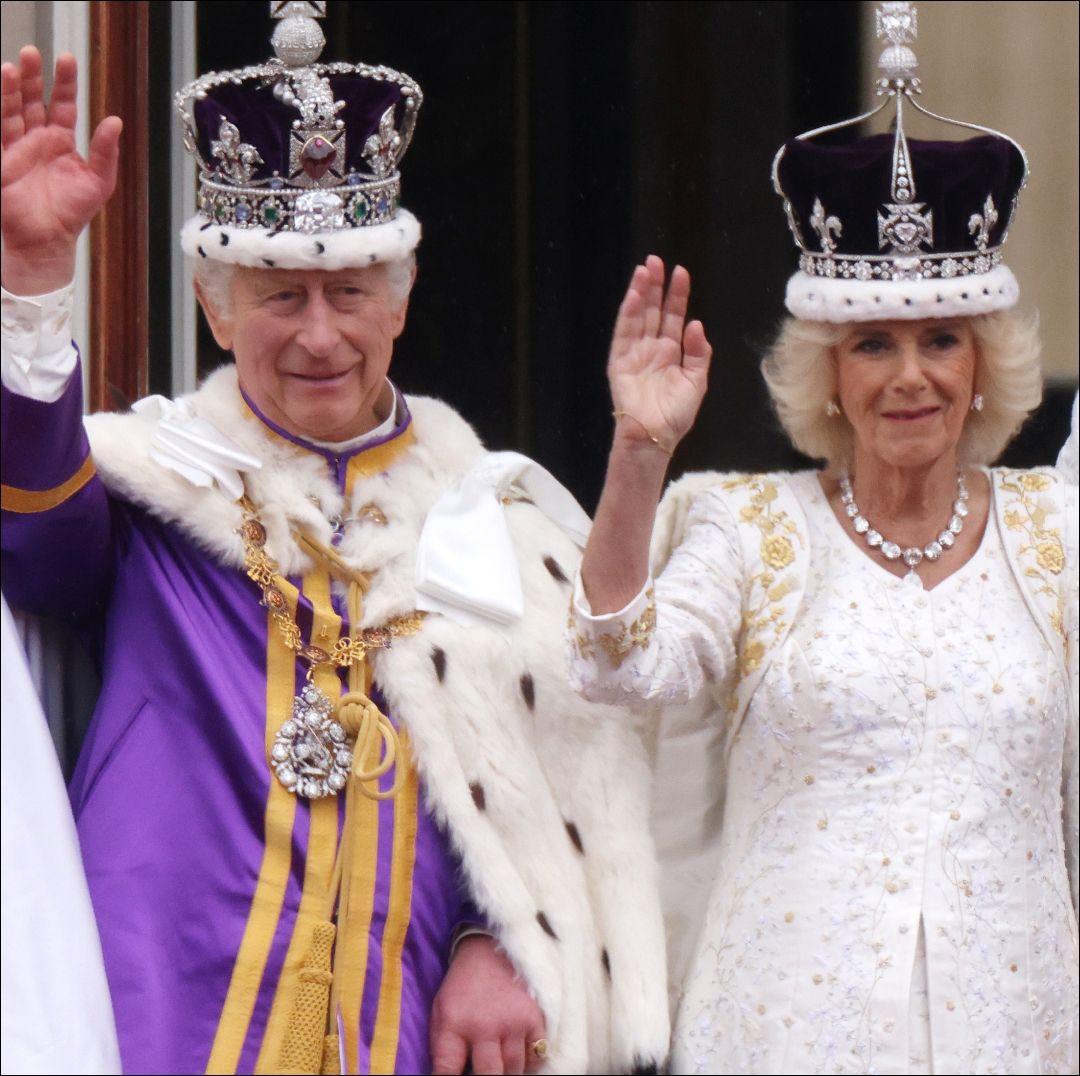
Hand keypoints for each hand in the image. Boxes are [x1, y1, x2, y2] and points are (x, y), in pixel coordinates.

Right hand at [1, 46, 121, 293]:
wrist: (47, 240)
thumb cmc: (72, 215)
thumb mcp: (99, 182)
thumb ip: (106, 152)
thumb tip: (115, 121)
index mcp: (62, 142)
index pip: (63, 104)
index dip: (65, 83)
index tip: (67, 60)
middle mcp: (38, 139)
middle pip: (33, 99)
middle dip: (33, 76)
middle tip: (34, 54)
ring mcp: (17, 146)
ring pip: (13, 109)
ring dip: (12, 88)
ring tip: (15, 66)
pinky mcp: (1, 157)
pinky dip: (0, 108)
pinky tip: (2, 87)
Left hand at [430, 935, 546, 1074]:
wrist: (488, 949)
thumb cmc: (461, 988)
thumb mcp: (440, 1013)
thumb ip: (442, 1049)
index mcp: (453, 1023)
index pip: (447, 1071)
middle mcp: (484, 1026)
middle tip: (484, 1075)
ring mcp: (512, 1022)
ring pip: (514, 1070)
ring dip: (507, 1074)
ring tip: (499, 1066)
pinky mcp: (533, 1017)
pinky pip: (536, 1055)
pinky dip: (528, 1062)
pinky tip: (517, 1056)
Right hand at [608, 254, 711, 452]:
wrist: (654, 436)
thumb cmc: (676, 415)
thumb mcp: (696, 382)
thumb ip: (699, 353)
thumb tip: (696, 324)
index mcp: (671, 352)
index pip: (673, 317)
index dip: (677, 295)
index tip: (681, 272)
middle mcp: (652, 348)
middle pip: (653, 311)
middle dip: (656, 286)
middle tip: (657, 260)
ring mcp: (634, 353)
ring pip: (638, 317)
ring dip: (640, 293)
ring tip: (645, 270)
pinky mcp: (619, 362)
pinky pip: (624, 333)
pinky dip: (628, 314)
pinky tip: (634, 296)